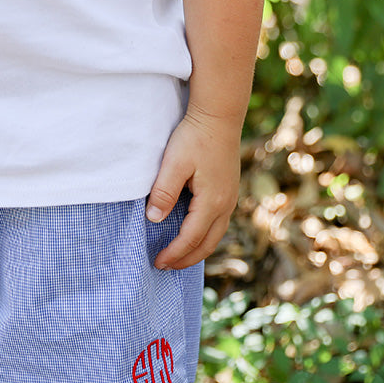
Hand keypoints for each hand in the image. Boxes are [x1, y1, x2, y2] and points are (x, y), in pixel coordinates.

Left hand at [147, 105, 241, 269]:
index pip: (191, 238)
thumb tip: (153, 219)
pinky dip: (204, 235)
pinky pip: (218, 223)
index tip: (157, 262)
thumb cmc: (194, 138)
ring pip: (215, 234)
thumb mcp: (174, 164)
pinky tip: (192, 233)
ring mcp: (230, 198)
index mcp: (212, 201)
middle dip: (186, 259)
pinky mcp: (228, 190)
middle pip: (207, 244)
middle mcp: (226, 204)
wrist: (218, 116)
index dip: (174, 253)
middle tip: (165, 266)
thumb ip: (163, 192)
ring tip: (177, 255)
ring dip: (197, 249)